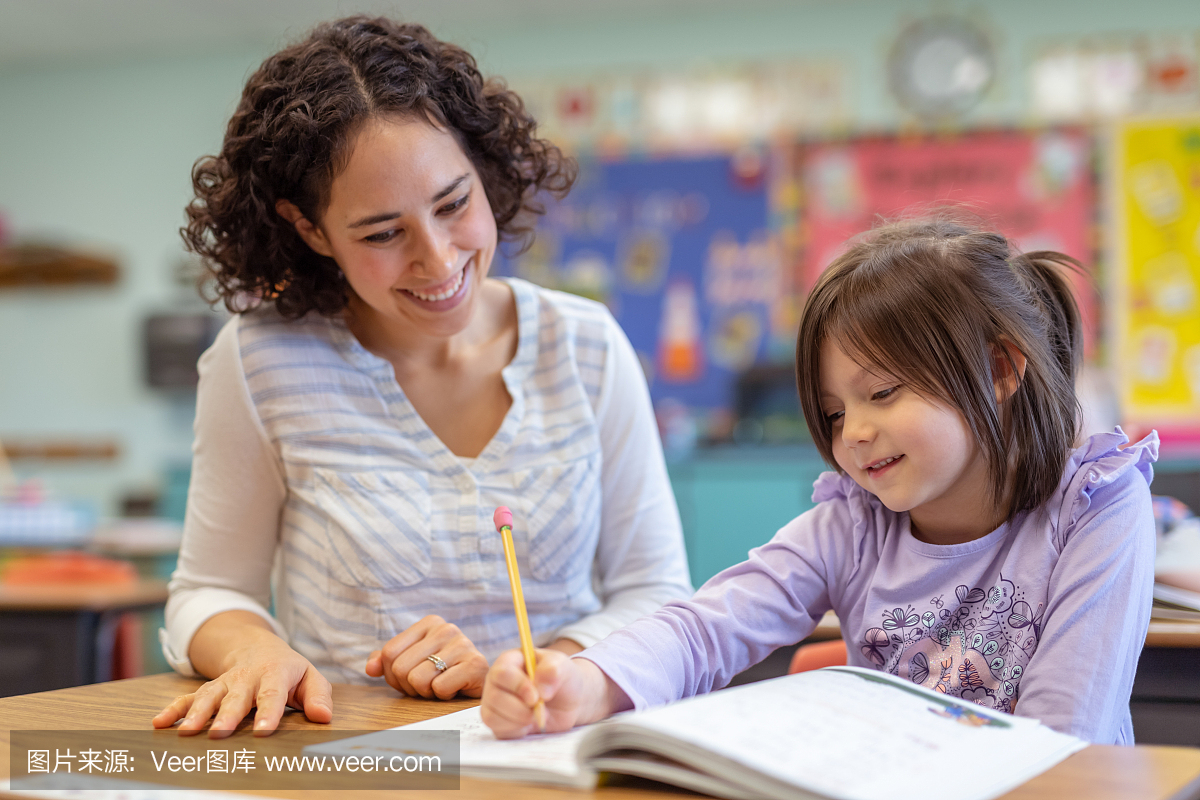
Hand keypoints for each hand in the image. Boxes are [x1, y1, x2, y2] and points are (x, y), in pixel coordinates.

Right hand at [152, 614, 331, 738]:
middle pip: (237, 697)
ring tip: (186, 733)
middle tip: (219, 733)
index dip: (269, 712)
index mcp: (275, 674)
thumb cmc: (290, 671)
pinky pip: (189, 697)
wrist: (259, 648)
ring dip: (196, 714)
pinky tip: (159, 723)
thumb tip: (323, 716)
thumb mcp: (310, 677)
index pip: (273, 694)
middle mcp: (247, 678)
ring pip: (209, 696)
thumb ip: (318, 696)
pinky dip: (174, 709)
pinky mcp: (209, 689)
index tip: (263, 729)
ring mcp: (225, 683)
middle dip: (227, 715)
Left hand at [365, 615, 488, 699]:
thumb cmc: (443, 674)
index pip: (389, 652)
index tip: (411, 678)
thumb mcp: (413, 663)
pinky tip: (456, 689)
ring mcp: (463, 644)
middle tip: (428, 685)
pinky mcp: (475, 664)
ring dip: (426, 693)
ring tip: (441, 686)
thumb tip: (370, 668)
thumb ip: (388, 662)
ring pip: (418, 679)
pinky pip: (439, 688)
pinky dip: (444, 696)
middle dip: (410, 687)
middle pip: (401, 668)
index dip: (393, 676)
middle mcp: (446, 628)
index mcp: (429, 623)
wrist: (480, 686)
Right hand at [481, 648, 625, 738]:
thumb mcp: (565, 668)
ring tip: (537, 718)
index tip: (536, 695)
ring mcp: (499, 701)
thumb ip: (554, 671)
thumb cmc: (568, 677)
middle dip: (517, 707)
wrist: (575, 698)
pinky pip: (498, 729)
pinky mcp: (503, 721)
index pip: (502, 672)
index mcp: (512, 661)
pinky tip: (531, 726)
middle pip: (493, 696)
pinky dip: (514, 731)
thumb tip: (540, 686)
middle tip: (538, 710)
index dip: (516, 685)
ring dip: (515, 720)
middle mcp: (500, 681)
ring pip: (492, 714)